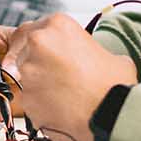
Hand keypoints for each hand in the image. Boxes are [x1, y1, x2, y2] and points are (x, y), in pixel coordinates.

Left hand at [5, 13, 137, 140]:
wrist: (112, 114)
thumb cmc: (114, 84)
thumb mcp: (109, 54)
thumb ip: (90, 50)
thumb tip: (91, 59)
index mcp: (57, 25)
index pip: (36, 30)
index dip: (43, 45)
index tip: (50, 54)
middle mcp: (38, 43)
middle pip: (26, 51)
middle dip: (39, 64)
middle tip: (60, 76)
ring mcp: (28, 71)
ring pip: (26, 77)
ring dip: (40, 84)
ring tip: (65, 95)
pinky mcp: (26, 97)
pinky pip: (30, 99)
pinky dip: (41, 105)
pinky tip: (61, 108)